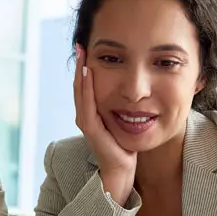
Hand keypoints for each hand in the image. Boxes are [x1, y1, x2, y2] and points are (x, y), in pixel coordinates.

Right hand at [73, 45, 136, 204]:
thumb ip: (122, 108)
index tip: (88, 50)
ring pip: (81, 91)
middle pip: (80, 85)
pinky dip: (87, 86)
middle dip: (80, 65)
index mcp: (92, 113)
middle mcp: (85, 116)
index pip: (86, 86)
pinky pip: (87, 102)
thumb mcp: (123, 122)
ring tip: (82, 54)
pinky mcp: (90, 128)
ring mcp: (86, 121)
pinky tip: (89, 72)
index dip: (86, 68)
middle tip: (81, 45)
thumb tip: (136, 93)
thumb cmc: (124, 148)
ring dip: (81, 72)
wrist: (121, 171)